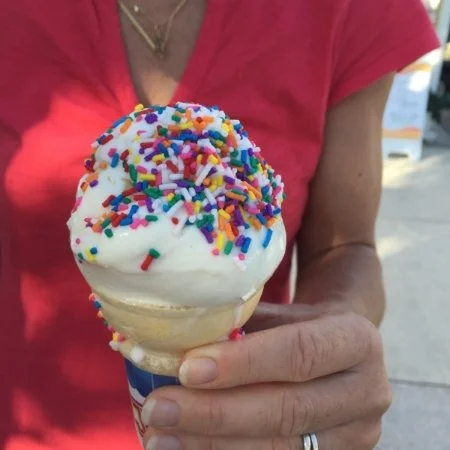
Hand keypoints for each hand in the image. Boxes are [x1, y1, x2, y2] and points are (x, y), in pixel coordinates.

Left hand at [141, 303, 391, 449]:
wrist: (343, 351)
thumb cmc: (302, 324)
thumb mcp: (283, 312)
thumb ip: (243, 325)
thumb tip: (177, 342)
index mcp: (356, 340)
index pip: (299, 353)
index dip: (243, 364)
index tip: (187, 368)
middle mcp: (367, 392)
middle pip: (287, 410)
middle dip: (215, 414)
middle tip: (160, 409)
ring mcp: (357, 436)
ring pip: (281, 448)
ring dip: (213, 445)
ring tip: (161, 436)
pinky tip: (189, 449)